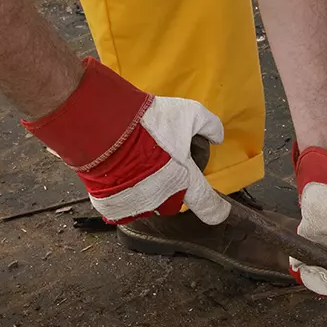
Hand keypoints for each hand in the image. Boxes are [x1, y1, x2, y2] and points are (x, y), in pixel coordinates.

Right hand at [22, 58, 229, 224]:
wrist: (105, 125)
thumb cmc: (148, 122)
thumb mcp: (189, 114)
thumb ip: (209, 125)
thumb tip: (218, 136)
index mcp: (183, 181)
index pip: (207, 204)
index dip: (216, 209)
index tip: (220, 212)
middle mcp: (162, 199)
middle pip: (174, 201)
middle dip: (172, 187)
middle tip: (161, 164)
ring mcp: (136, 204)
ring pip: (148, 204)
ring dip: (147, 191)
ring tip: (138, 167)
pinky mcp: (112, 206)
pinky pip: (123, 207)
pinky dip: (123, 195)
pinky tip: (120, 176)